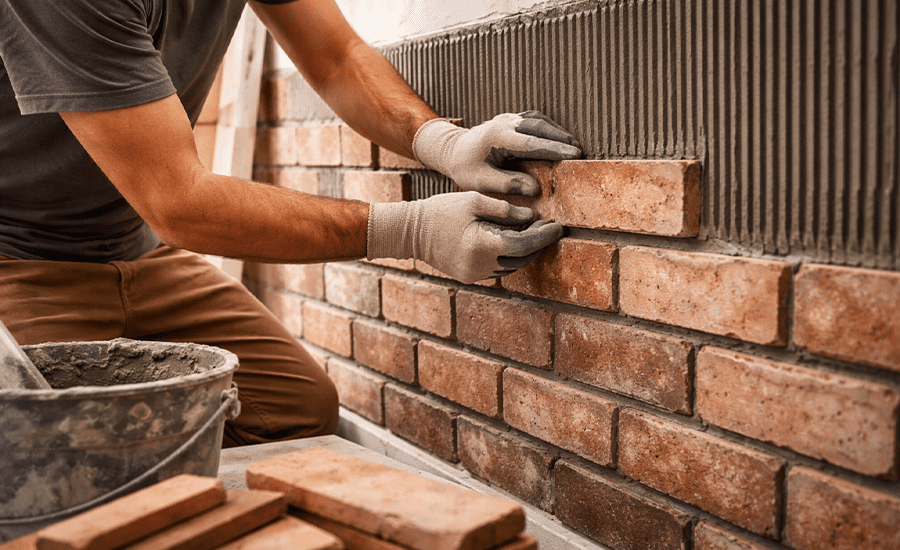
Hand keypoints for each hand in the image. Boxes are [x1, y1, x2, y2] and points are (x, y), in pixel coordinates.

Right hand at [367, 191, 564, 283]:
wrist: (410, 231)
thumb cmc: (441, 210)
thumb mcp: (474, 201)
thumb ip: (505, 210)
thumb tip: (531, 217)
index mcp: (483, 245)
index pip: (524, 245)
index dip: (544, 237)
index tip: (558, 227)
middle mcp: (481, 266)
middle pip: (521, 259)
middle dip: (537, 245)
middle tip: (548, 228)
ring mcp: (474, 275)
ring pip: (511, 267)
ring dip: (524, 252)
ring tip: (532, 234)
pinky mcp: (469, 277)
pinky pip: (497, 270)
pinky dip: (508, 257)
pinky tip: (511, 242)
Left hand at [413, 111, 581, 195]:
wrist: (453, 150)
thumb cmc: (466, 168)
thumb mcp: (482, 182)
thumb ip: (508, 184)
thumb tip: (535, 189)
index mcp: (497, 137)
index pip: (530, 143)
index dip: (553, 149)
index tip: (572, 155)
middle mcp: (504, 123)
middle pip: (539, 127)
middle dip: (561, 140)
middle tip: (579, 153)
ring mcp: (509, 118)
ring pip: (539, 121)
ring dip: (557, 133)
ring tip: (574, 148)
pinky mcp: (513, 119)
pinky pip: (535, 121)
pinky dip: (550, 130)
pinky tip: (560, 141)